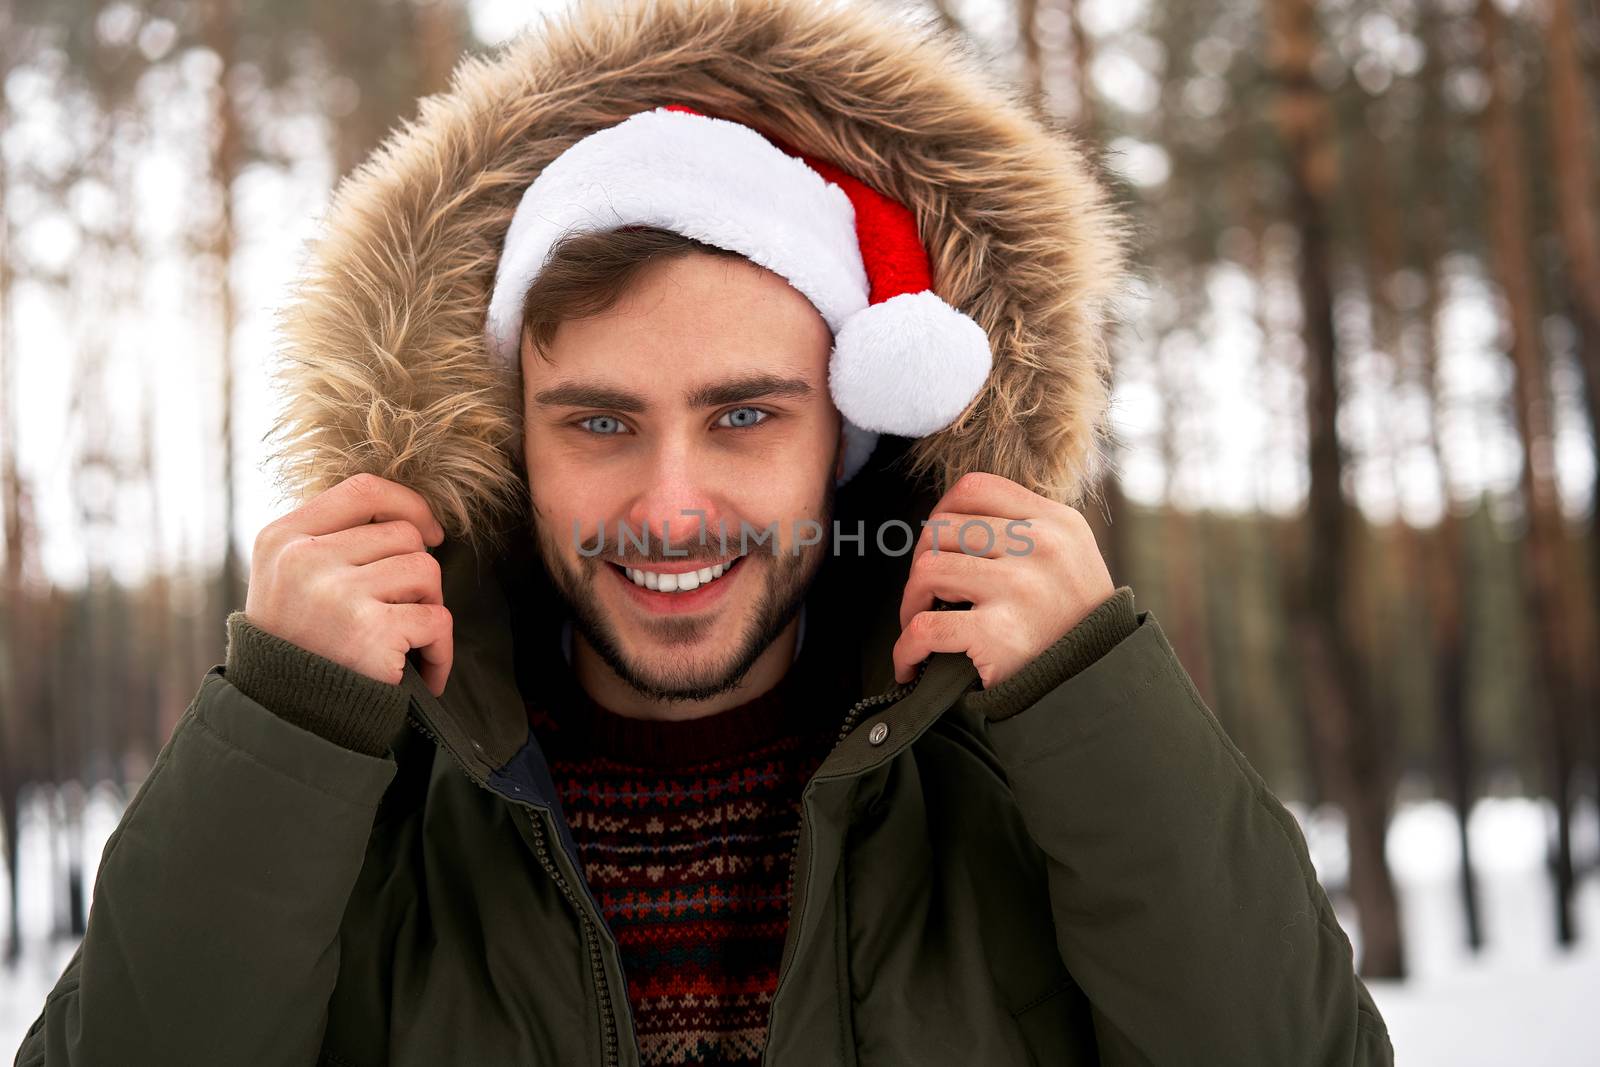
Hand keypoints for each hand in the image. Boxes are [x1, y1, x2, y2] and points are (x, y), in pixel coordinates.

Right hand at [244, 473, 454, 696]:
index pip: (364, 490)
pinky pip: (437, 620)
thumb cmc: (299, 646)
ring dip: (428, 606)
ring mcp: (337, 595)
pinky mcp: (370, 633)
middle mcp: (304, 560)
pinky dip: (440, 650)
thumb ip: (333, 540)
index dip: (409, 504)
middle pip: (404, 535)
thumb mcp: (290, 579)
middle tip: (402, 614)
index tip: (429, 531)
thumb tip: (413, 519)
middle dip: (418, 573)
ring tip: (405, 639)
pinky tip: (422, 673)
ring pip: (425, 571)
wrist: (285, 722)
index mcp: (282, 538)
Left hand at [893, 472, 1114, 687]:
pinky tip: (911, 663)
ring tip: (920, 622)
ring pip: (927, 570)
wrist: (1101, 679)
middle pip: (942, 528)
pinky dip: (906, 649)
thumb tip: (950, 519)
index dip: (941, 511)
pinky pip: (925, 627)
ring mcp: (1020, 587)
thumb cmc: (1073, 618)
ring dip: (911, 602)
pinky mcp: (999, 633)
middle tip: (926, 593)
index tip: (935, 542)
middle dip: (920, 561)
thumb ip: (1023, 528)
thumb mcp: (1069, 554)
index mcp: (1056, 521)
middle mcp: (1041, 546)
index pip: (975, 488)